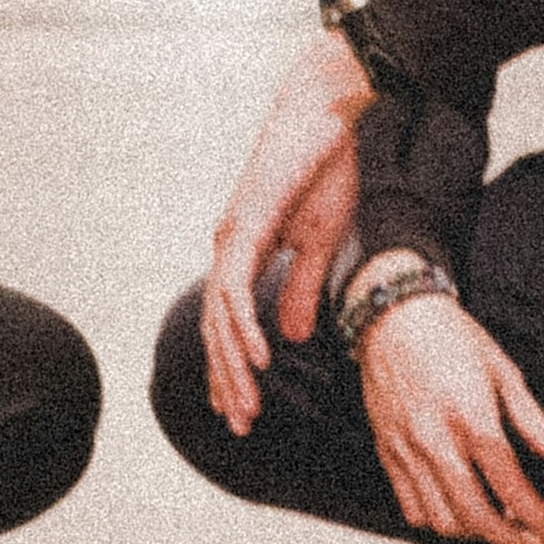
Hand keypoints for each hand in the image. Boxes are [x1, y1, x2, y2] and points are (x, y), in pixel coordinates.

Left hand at [197, 28, 373, 434]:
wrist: (327, 118)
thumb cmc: (324, 170)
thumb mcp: (320, 244)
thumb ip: (302, 290)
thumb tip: (288, 338)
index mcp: (243, 251)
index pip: (227, 322)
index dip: (231, 367)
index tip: (240, 408)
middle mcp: (227, 246)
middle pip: (216, 329)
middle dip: (226, 381)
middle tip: (238, 425)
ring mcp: (231, 236)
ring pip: (221, 318)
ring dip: (233, 367)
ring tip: (246, 408)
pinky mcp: (244, 227)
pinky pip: (237, 290)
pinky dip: (245, 329)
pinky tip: (259, 360)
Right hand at [357, 295, 543, 543]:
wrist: (392, 316)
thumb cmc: (454, 339)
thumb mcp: (506, 374)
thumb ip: (538, 426)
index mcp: (472, 417)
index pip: (511, 486)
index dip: (540, 523)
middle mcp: (436, 439)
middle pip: (475, 516)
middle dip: (513, 542)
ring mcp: (407, 450)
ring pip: (443, 521)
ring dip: (478, 532)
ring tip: (502, 520)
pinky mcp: (388, 453)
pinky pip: (413, 509)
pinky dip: (442, 520)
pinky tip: (463, 506)